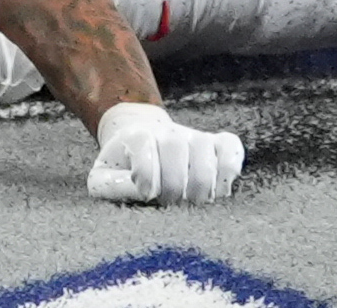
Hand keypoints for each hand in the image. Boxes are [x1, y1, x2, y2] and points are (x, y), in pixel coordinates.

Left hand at [86, 100, 243, 205]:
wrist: (142, 143)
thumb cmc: (125, 170)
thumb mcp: (105, 177)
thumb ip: (106, 187)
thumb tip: (133, 192)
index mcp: (136, 137)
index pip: (143, 150)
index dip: (146, 179)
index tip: (146, 195)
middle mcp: (167, 133)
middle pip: (175, 147)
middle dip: (173, 186)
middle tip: (170, 204)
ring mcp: (195, 137)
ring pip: (204, 149)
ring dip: (200, 183)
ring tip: (192, 203)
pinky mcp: (218, 145)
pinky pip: (231, 150)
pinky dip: (228, 170)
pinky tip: (218, 191)